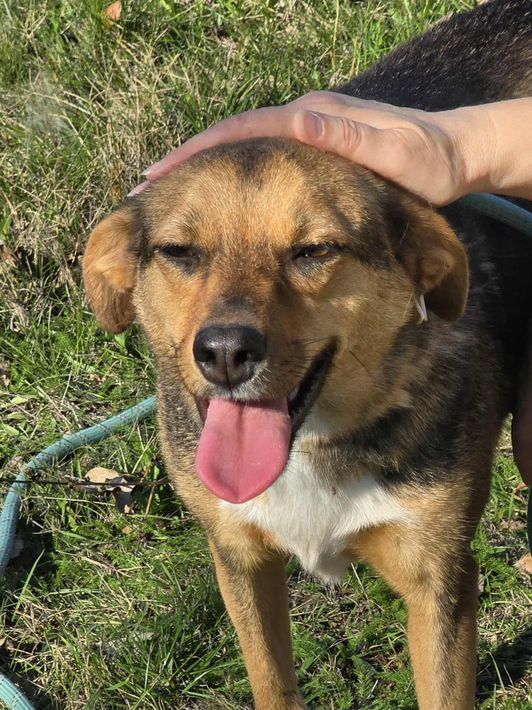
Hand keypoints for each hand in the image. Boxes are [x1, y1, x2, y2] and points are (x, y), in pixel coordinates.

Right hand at [133, 91, 490, 204]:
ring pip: (242, 150)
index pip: (241, 131)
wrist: (453, 156)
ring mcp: (305, 138)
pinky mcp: (311, 154)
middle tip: (148, 185)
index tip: (159, 173)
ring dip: (205, 170)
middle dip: (188, 161)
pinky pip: (259, 164)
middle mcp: (303, 123)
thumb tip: (297, 119)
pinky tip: (216, 199)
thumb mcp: (394, 153)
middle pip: (231, 138)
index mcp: (313, 120)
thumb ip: (348, 139)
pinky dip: (230, 179)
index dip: (197, 153)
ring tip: (167, 194)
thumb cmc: (426, 162)